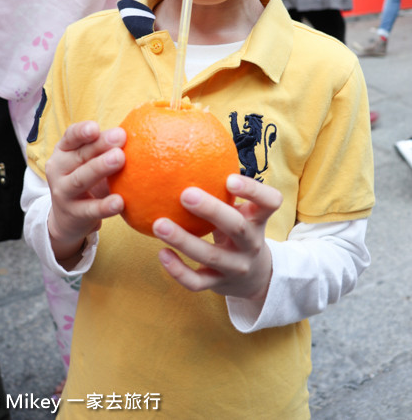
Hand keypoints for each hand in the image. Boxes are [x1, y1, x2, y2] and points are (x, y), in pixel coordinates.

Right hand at [45, 121, 125, 265]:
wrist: (67, 217)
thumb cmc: (87, 179)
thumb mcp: (90, 160)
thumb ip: (107, 146)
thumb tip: (141, 130)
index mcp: (64, 151)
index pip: (70, 136)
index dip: (82, 131)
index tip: (96, 128)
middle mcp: (59, 169)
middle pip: (80, 155)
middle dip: (100, 145)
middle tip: (121, 136)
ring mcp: (63, 192)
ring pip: (80, 179)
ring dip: (100, 168)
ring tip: (120, 158)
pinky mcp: (73, 214)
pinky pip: (90, 209)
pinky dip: (104, 206)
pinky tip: (120, 202)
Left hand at [152, 174, 281, 304]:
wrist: (256, 276)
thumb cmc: (241, 229)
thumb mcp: (244, 210)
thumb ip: (224, 188)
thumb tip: (191, 143)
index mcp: (258, 219)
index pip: (270, 202)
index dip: (253, 190)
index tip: (229, 178)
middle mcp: (251, 243)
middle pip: (237, 227)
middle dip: (212, 210)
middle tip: (185, 193)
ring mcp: (236, 267)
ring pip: (211, 256)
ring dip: (183, 240)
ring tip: (158, 224)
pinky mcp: (219, 285)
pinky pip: (198, 282)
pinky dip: (178, 270)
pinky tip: (161, 253)